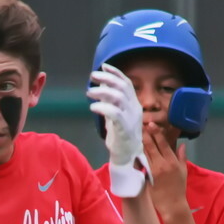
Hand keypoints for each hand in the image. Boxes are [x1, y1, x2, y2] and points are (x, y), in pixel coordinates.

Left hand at [88, 63, 147, 196]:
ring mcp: (131, 118)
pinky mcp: (124, 129)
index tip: (104, 66)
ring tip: (89, 92)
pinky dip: (103, 107)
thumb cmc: (121, 136)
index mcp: (134, 104)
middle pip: (123, 87)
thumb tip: (102, 85)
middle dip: (107, 78)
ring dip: (102, 91)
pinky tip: (93, 107)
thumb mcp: (116, 115)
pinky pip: (115, 113)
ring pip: (118, 97)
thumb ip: (111, 101)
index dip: (116, 73)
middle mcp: (134, 109)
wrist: (127, 157)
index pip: (127, 83)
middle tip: (92, 76)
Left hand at [144, 126, 188, 218]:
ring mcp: (153, 170)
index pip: (163, 144)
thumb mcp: (183, 171)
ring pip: (144, 153)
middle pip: (151, 146)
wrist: (172, 204)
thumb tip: (182, 145)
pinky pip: (141, 163)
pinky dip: (138, 155)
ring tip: (135, 134)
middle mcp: (162, 164)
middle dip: (145, 135)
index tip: (150, 124)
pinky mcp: (147, 177)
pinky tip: (134, 149)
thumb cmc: (179, 187)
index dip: (156, 133)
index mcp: (172, 161)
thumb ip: (181, 157)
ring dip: (140, 143)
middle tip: (139, 126)